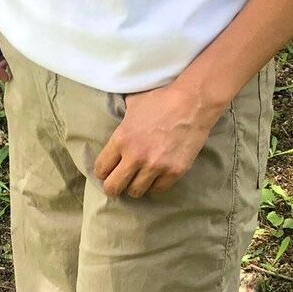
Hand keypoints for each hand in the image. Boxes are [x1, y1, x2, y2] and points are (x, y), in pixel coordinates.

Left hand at [94, 82, 222, 198]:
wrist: (192, 103)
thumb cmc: (161, 99)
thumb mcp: (133, 105)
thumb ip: (122, 120)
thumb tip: (116, 120)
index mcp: (121, 139)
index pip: (101, 169)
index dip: (102, 172)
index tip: (107, 172)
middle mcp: (135, 156)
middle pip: (114, 187)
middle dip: (113, 188)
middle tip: (118, 185)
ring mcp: (155, 166)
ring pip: (135, 192)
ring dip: (135, 186)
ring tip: (138, 180)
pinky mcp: (174, 172)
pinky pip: (157, 190)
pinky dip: (154, 185)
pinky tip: (155, 178)